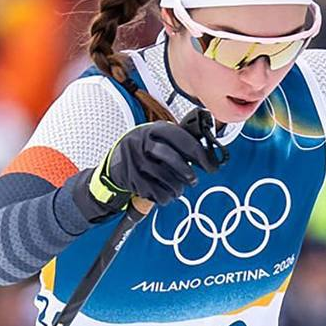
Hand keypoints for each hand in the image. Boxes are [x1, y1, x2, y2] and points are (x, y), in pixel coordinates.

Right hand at [74, 121, 219, 220]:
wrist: (115, 163)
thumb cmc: (144, 150)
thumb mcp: (158, 138)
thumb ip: (179, 142)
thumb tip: (207, 154)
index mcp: (153, 129)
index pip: (181, 137)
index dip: (199, 153)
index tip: (210, 165)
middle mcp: (142, 142)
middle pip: (172, 158)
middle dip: (187, 173)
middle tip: (193, 180)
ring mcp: (135, 161)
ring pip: (165, 178)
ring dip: (177, 188)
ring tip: (178, 188)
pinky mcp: (132, 180)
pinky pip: (155, 192)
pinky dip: (165, 196)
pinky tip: (166, 193)